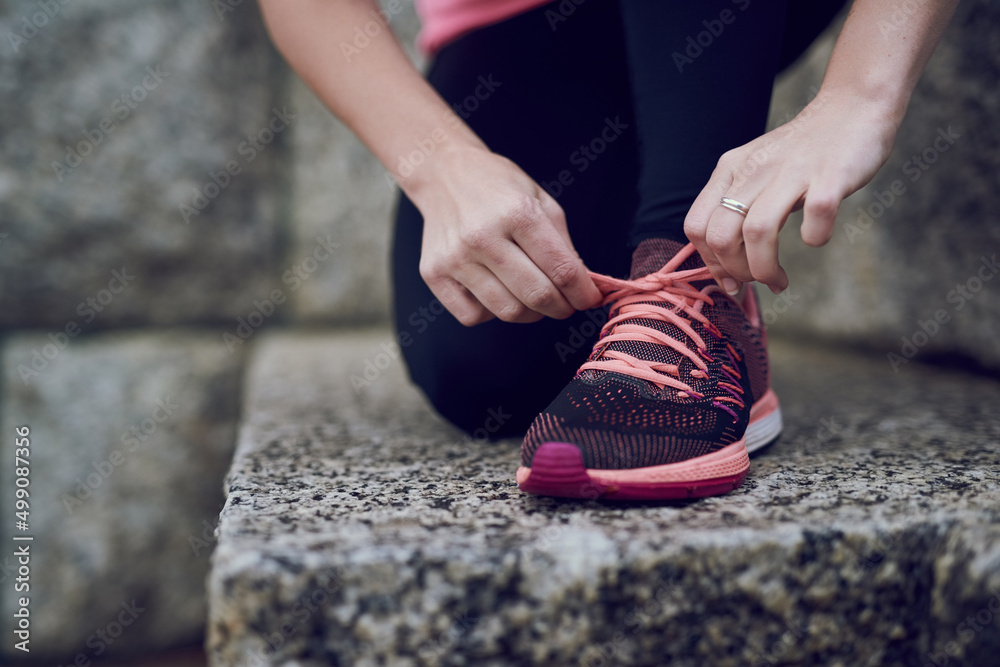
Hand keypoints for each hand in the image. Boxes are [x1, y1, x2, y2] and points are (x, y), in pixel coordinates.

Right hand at [409, 144, 601, 325]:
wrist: (444, 174)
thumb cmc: (497, 187)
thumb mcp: (540, 200)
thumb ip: (563, 245)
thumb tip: (580, 287)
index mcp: (517, 213)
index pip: (562, 270)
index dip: (583, 293)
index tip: (589, 300)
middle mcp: (483, 236)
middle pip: (537, 296)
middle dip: (561, 308)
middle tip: (565, 305)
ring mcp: (455, 258)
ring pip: (507, 312)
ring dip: (530, 314)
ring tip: (534, 300)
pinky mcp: (434, 274)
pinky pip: (473, 316)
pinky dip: (492, 313)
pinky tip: (497, 293)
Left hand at [684, 89, 899, 294]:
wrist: (853, 107)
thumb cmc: (802, 153)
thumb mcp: (756, 173)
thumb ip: (738, 210)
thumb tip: (726, 269)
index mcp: (731, 170)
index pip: (697, 226)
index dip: (710, 263)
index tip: (732, 280)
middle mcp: (755, 169)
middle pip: (720, 235)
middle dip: (735, 271)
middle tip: (757, 281)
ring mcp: (793, 171)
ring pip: (757, 231)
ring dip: (764, 268)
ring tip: (778, 281)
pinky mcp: (830, 175)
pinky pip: (815, 216)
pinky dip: (814, 238)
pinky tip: (816, 238)